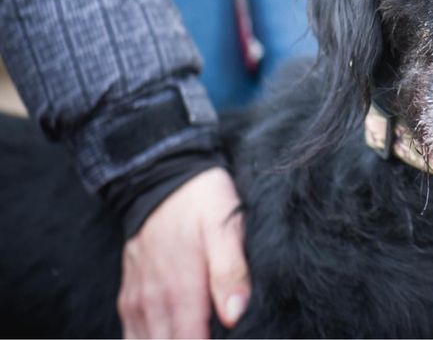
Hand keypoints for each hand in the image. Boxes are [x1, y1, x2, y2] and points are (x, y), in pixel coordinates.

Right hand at [117, 167, 250, 337]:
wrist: (162, 177)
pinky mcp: (129, 299)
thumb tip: (235, 316)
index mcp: (181, 290)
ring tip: (195, 334)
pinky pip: (131, 336)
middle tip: (211, 334)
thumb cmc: (201, 202)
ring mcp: (137, 302)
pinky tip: (170, 336)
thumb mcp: (225, 227)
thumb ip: (230, 271)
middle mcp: (153, 302)